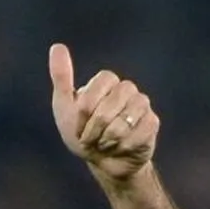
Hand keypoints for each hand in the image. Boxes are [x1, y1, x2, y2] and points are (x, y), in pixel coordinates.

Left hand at [49, 43, 158, 180]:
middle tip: (90, 138)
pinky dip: (123, 147)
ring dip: (107, 140)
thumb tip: (57, 46)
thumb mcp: (65, 107)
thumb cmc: (82, 133)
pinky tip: (120, 148)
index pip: (97, 86)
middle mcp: (127, 89)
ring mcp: (142, 105)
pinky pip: (137, 134)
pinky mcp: (152, 123)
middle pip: (108, 107)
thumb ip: (62, 77)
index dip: (85, 111)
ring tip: (104, 143)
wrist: (103, 162)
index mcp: (107, 81)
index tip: (78, 124)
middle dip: (94, 129)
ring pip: (123, 123)